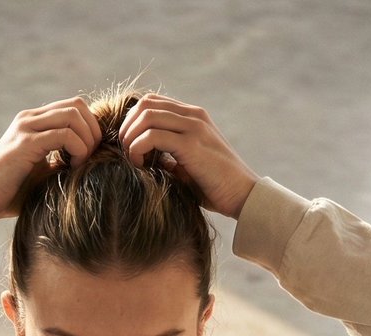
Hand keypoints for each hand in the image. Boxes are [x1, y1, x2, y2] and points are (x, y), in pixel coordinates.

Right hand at [0, 97, 100, 223]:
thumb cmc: (11, 193)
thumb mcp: (43, 172)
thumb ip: (60, 160)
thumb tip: (90, 161)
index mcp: (33, 121)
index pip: (73, 107)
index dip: (90, 127)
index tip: (89, 155)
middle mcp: (29, 118)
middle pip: (77, 105)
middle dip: (93, 131)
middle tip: (91, 158)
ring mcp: (26, 127)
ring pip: (73, 115)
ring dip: (86, 140)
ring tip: (81, 163)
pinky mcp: (26, 143)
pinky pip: (64, 134)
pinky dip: (77, 149)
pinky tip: (72, 168)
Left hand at [119, 95, 258, 220]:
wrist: (244, 197)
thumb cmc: (216, 188)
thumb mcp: (188, 167)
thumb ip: (169, 157)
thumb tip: (143, 158)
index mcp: (193, 117)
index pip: (152, 103)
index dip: (133, 123)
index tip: (131, 150)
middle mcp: (193, 116)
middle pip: (144, 104)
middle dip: (127, 129)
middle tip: (127, 155)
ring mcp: (193, 127)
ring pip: (145, 115)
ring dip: (130, 138)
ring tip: (133, 161)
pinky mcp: (191, 144)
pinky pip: (152, 136)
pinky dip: (138, 149)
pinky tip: (142, 167)